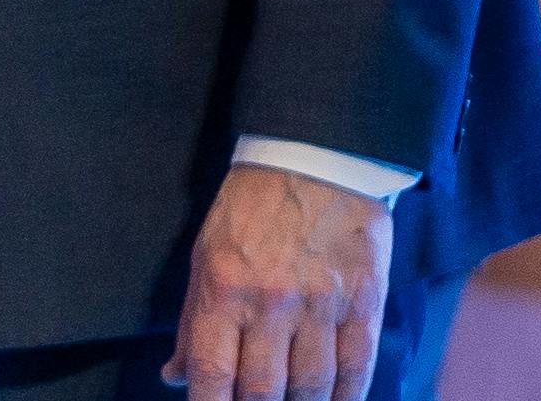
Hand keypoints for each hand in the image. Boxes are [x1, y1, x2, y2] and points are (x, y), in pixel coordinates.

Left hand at [165, 163, 391, 400]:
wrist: (317, 162)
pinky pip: (356, 369)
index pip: (212, 372)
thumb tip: (175, 377)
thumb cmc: (251, 210)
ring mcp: (321, 306)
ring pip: (310, 387)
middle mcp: (271, 303)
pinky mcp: (364, 304)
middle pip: (262, 389)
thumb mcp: (205, 255)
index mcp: (223, 289)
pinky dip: (346, 398)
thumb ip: (191, 321)